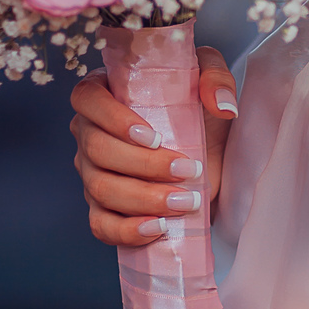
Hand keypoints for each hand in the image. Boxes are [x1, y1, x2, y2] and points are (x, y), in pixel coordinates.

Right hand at [70, 45, 238, 247]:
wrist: (208, 150)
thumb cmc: (197, 106)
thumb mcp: (210, 78)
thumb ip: (216, 78)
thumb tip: (222, 105)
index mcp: (104, 92)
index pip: (86, 99)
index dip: (113, 118)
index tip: (155, 137)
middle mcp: (88, 131)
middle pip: (97, 149)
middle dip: (144, 165)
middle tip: (189, 170)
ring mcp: (91, 171)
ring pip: (100, 188)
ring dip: (144, 199)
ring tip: (185, 201)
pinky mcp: (102, 207)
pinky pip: (101, 224)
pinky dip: (126, 230)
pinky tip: (157, 227)